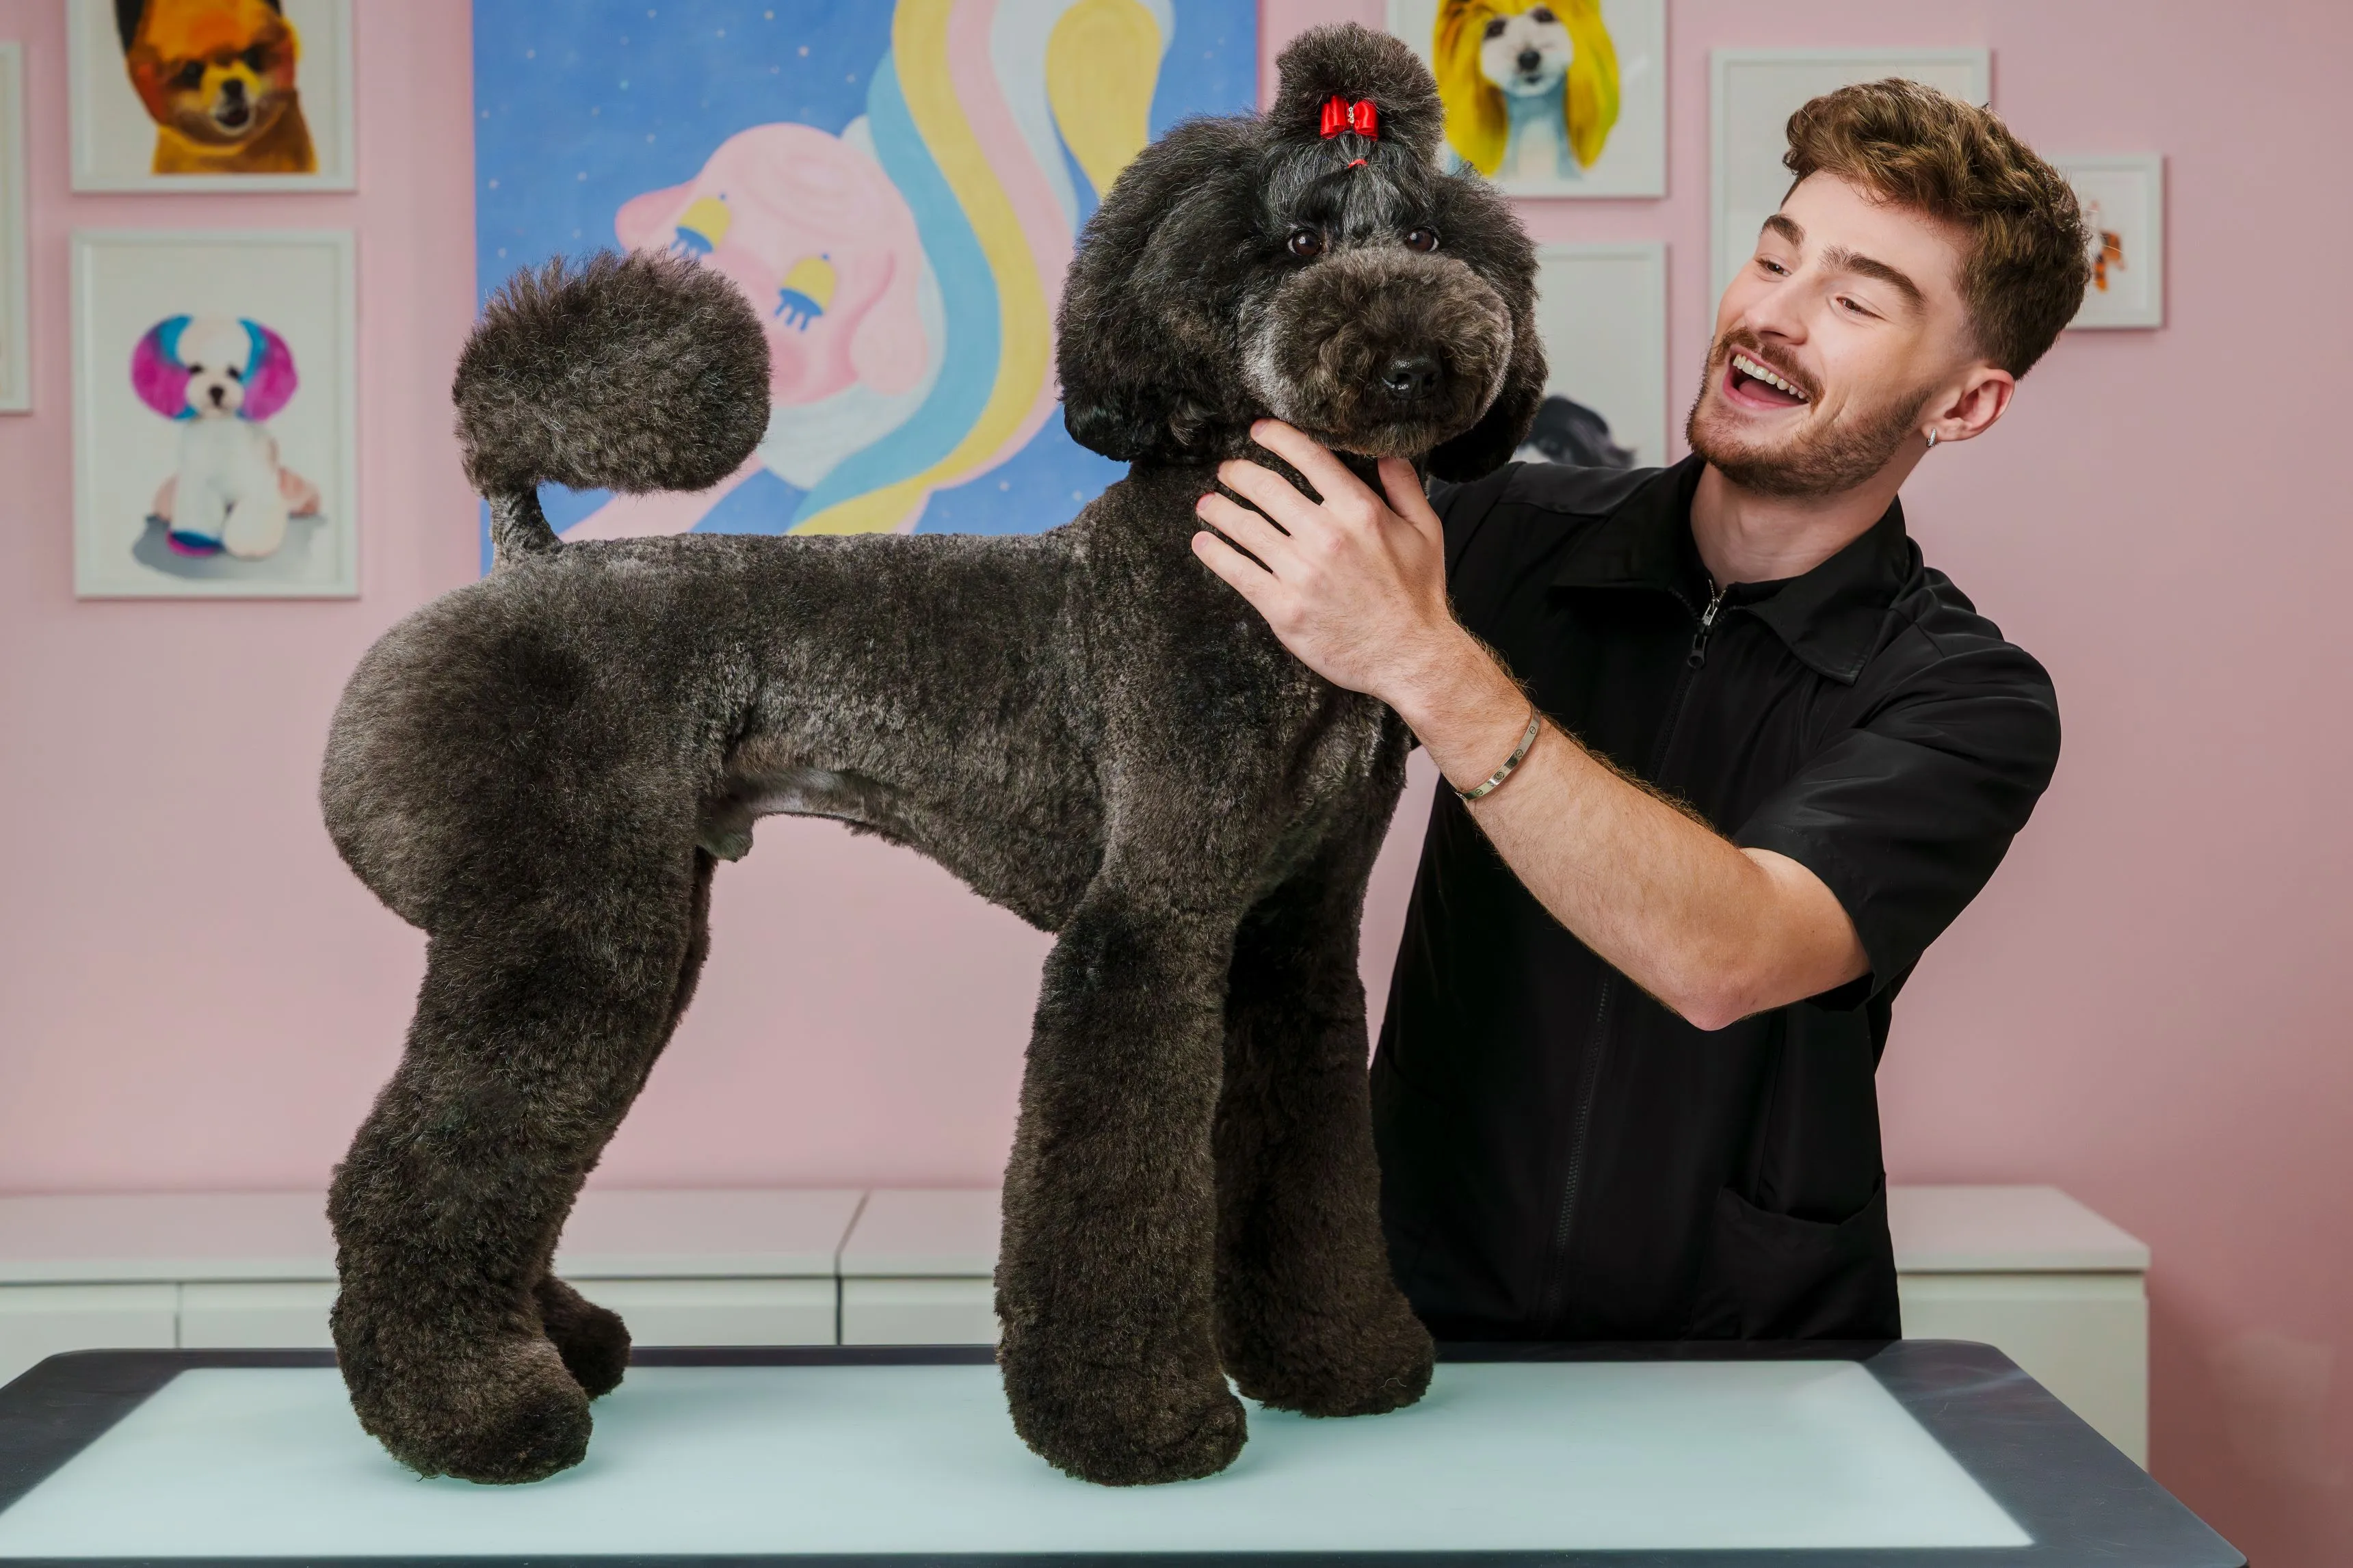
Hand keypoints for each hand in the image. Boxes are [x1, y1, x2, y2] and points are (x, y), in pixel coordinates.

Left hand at [1190, 420, 1465, 704]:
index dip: (1278, 438)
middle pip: (1267, 488)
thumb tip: (1384, 454)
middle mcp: (1326, 536)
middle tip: (1227, 470)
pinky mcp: (1283, 608)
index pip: (1309, 459)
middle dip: (1239, 473)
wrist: (1409, 656)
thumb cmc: (1417, 596)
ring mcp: (1301, 573)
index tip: (1260, 432)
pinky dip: (1214, 553)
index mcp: (1360, 511)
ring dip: (1219, 509)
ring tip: (1207, 502)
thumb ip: (1404, 487)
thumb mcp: (1426, 531)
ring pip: (1246, 527)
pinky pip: (1238, 572)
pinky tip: (1203, 543)